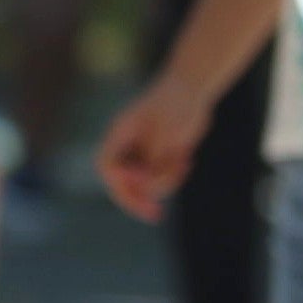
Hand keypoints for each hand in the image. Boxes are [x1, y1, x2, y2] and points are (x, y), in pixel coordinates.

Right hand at [94, 74, 212, 223]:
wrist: (194, 87)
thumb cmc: (178, 103)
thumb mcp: (168, 134)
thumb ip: (155, 162)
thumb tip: (147, 189)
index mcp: (120, 133)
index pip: (108, 167)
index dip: (121, 184)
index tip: (141, 192)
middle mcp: (128, 144)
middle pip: (123, 182)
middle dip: (138, 200)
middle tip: (156, 216)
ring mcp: (142, 151)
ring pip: (146, 183)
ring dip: (166, 181)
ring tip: (184, 161)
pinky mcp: (158, 156)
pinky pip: (161, 178)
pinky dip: (174, 176)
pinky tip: (188, 158)